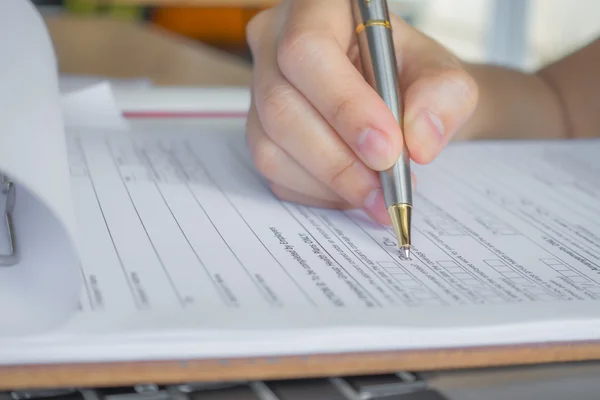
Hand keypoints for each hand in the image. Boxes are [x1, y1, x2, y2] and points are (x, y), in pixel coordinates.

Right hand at [245, 0, 477, 223]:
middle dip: (338, 158)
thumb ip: (443, 96)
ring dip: (330, 181)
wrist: (391, 94)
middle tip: (386, 186)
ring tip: (377, 194)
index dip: (344, 104)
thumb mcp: (440, 73)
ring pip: (271, 145)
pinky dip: (317, 192)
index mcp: (316, 8)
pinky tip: (352, 189)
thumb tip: (419, 141)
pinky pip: (275, 171)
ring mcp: (259, 90)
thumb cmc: (407, 73)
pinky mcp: (258, 130)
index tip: (388, 148)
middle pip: (281, 105)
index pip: (307, 50)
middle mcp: (274, 43)